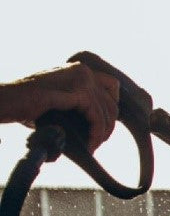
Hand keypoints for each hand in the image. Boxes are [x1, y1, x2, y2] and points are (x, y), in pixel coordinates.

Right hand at [0, 62, 119, 152]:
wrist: (5, 100)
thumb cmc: (27, 104)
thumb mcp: (59, 99)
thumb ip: (79, 103)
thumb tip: (103, 121)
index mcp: (79, 69)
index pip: (112, 87)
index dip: (111, 109)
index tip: (101, 127)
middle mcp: (82, 70)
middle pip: (112, 101)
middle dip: (108, 125)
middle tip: (97, 141)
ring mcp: (80, 78)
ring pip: (107, 111)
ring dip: (102, 133)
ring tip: (92, 146)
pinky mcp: (76, 91)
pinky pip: (97, 117)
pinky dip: (95, 134)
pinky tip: (89, 144)